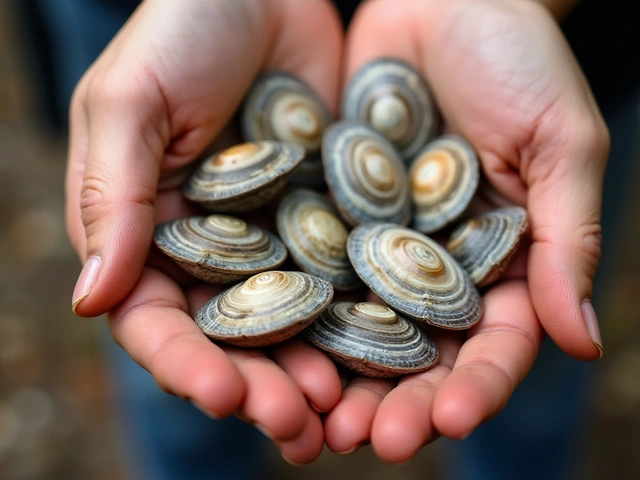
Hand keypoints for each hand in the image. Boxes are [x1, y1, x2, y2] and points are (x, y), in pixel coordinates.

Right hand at [65, 0, 344, 462]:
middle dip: (259, 385)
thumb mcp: (129, 102)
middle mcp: (215, 250)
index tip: (221, 393)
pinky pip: (346, 278)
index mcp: (151, 233)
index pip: (156, 318)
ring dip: (313, 371)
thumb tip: (92, 302)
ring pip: (293, 324)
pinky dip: (361, 319)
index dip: (184, 362)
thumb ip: (112, 199)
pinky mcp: (331, 220)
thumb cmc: (181, 29)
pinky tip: (386, 354)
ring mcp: (277, 239)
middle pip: (232, 338)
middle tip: (296, 425)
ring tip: (340, 412)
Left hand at [324, 0, 607, 461]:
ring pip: (355, 323)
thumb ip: (568, 240)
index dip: (476, 383)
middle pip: (417, 348)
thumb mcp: (561, 141)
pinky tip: (270, 345)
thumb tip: (582, 341)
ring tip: (313, 418)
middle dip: (397, 399)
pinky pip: (307, 266)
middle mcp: (433, 261)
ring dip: (337, 374)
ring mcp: (375, 241)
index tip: (452, 421)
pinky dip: (293, 308)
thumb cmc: (518, 57)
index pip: (492, 340)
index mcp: (499, 258)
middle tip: (369, 441)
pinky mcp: (325, 211)